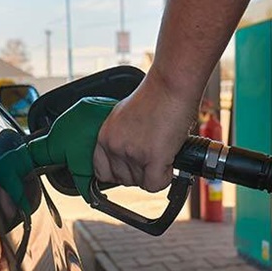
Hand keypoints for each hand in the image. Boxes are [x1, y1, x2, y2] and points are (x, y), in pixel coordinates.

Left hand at [93, 70, 198, 191]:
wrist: (170, 86)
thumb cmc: (154, 97)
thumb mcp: (123, 118)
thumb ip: (119, 138)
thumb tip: (125, 157)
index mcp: (104, 136)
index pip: (101, 172)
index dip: (118, 174)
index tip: (131, 169)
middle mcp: (114, 146)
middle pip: (123, 180)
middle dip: (140, 173)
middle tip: (153, 156)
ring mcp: (131, 153)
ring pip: (140, 183)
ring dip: (154, 173)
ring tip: (162, 151)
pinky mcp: (151, 158)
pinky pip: (154, 184)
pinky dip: (165, 177)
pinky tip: (169, 161)